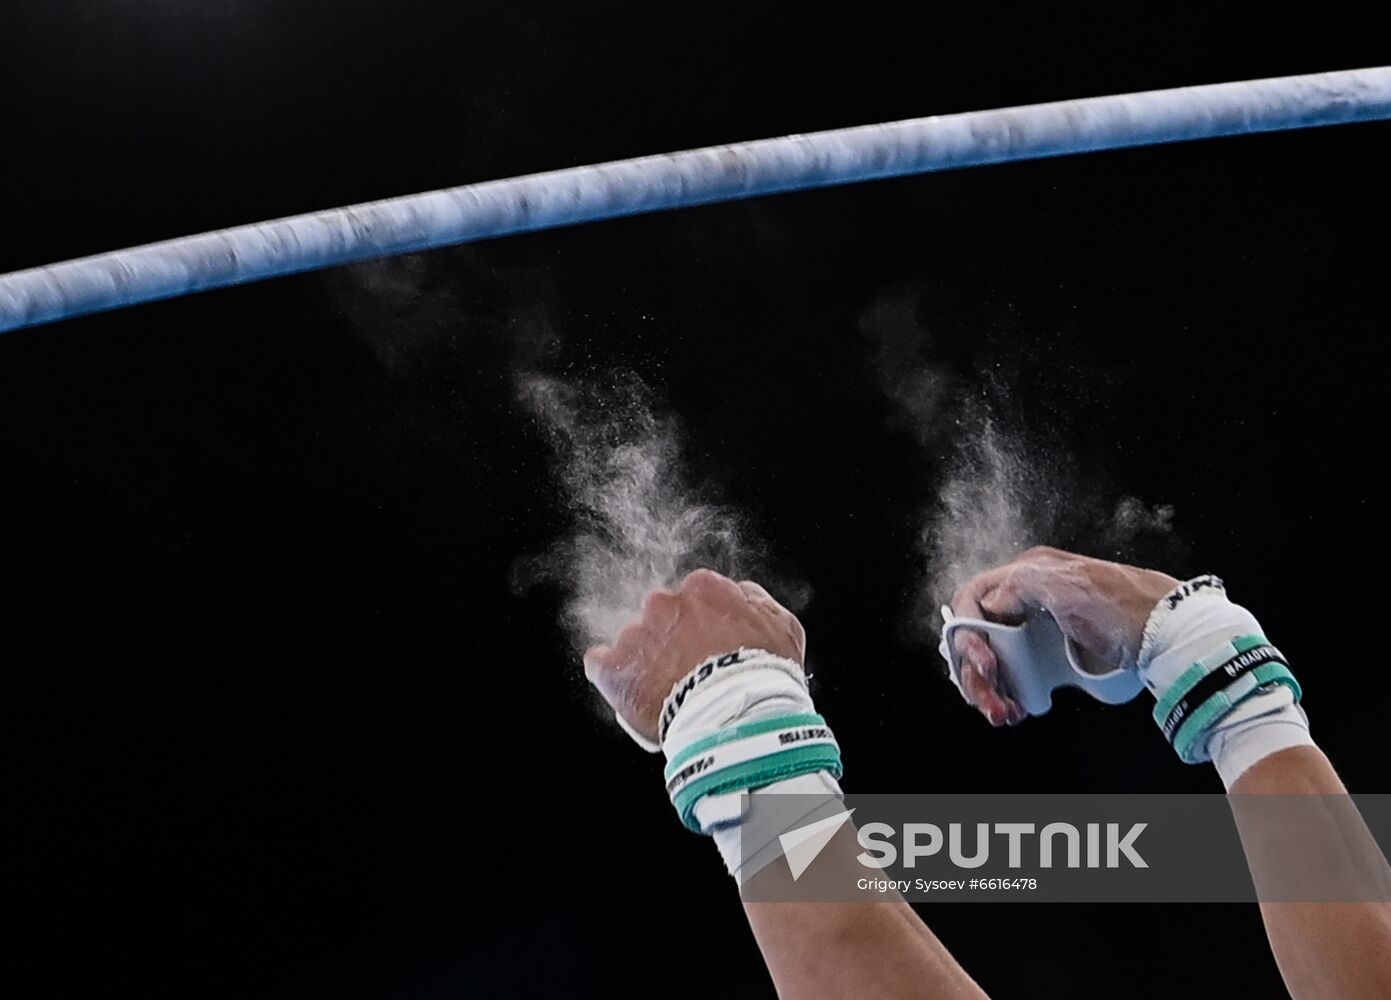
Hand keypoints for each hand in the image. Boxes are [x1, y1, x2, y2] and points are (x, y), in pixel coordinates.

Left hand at [583, 569, 806, 744]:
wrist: (737, 717)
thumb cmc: (764, 675)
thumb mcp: (782, 625)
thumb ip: (755, 601)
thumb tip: (738, 594)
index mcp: (704, 588)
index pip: (695, 598)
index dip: (703, 624)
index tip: (709, 646)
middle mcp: (664, 602)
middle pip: (663, 616)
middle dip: (672, 639)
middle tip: (690, 671)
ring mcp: (636, 634)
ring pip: (635, 641)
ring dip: (647, 660)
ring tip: (669, 691)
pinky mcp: (613, 667)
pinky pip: (600, 664)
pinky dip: (612, 675)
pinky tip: (632, 692)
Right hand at [949, 546, 1177, 725]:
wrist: (1169, 634)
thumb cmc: (1126, 608)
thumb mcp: (1068, 588)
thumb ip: (1019, 586)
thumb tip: (986, 606)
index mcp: (1026, 574)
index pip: (971, 599)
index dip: (966, 632)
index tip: (983, 661)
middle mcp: (1026, 600)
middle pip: (977, 635)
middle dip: (976, 672)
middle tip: (989, 699)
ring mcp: (1038, 629)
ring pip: (993, 660)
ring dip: (990, 688)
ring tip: (1002, 711)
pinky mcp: (1051, 655)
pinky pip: (1016, 675)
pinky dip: (1010, 693)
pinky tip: (1016, 708)